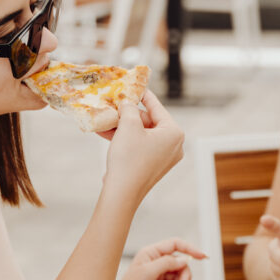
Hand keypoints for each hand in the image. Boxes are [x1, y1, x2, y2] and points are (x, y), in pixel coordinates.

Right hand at [102, 90, 183, 204]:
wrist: (122, 194)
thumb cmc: (129, 158)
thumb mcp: (128, 126)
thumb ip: (129, 109)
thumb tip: (127, 102)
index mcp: (174, 133)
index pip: (157, 107)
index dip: (143, 95)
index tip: (134, 85)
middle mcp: (174, 145)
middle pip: (149, 121)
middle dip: (127, 114)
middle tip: (113, 104)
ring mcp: (164, 158)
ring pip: (141, 135)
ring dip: (122, 126)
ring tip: (105, 118)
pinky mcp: (152, 167)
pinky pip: (139, 146)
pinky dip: (125, 139)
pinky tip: (105, 132)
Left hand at [106, 238, 203, 279]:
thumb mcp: (149, 273)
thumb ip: (168, 263)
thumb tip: (184, 259)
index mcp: (151, 253)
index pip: (175, 244)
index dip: (190, 249)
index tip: (203, 257)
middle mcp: (156, 263)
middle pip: (181, 264)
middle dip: (184, 276)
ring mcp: (158, 276)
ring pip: (179, 277)